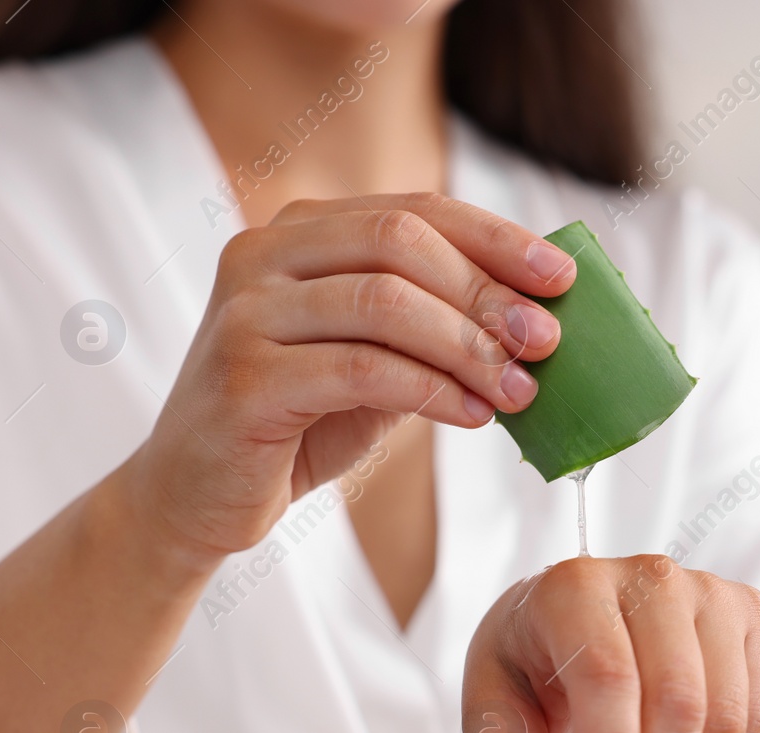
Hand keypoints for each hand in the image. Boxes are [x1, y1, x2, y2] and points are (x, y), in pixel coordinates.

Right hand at [129, 193, 576, 568]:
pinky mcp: (244, 375)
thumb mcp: (377, 363)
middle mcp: (264, 253)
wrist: (198, 496)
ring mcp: (246, 310)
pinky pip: (361, 368)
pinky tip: (472, 414)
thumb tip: (537, 320)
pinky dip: (431, 390)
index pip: (415, 209)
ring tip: (519, 389)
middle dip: (488, 292)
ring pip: (385, 301)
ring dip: (468, 346)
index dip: (497, 239)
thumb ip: (434, 331)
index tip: (562, 277)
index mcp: (299, 232)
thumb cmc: (298, 423)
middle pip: (402, 242)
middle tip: (547, 341)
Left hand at [462, 556, 759, 732]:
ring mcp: (711, 593)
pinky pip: (756, 716)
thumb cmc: (534, 661)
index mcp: (574, 586)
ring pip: (725, 717)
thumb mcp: (492, 703)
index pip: (607, 676)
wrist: (584, 620)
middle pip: (678, 702)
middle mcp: (652, 578)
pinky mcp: (751, 617)